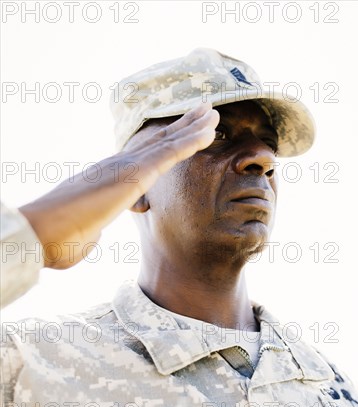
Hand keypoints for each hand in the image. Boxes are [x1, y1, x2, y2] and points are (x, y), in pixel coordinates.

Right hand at [19, 103, 218, 268]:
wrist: (41, 235)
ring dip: (192, 127)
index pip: (142, 158)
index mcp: (108, 179)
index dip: (164, 145)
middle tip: (203, 112)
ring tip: (213, 114)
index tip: (181, 136)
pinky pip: (169, 154)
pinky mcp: (133, 175)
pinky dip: (191, 142)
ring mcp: (125, 167)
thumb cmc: (58, 239)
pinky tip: (209, 132)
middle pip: (157, 142)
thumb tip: (94, 232)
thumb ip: (93, 228)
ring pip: (167, 142)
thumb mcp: (84, 233)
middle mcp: (117, 166)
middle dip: (182, 127)